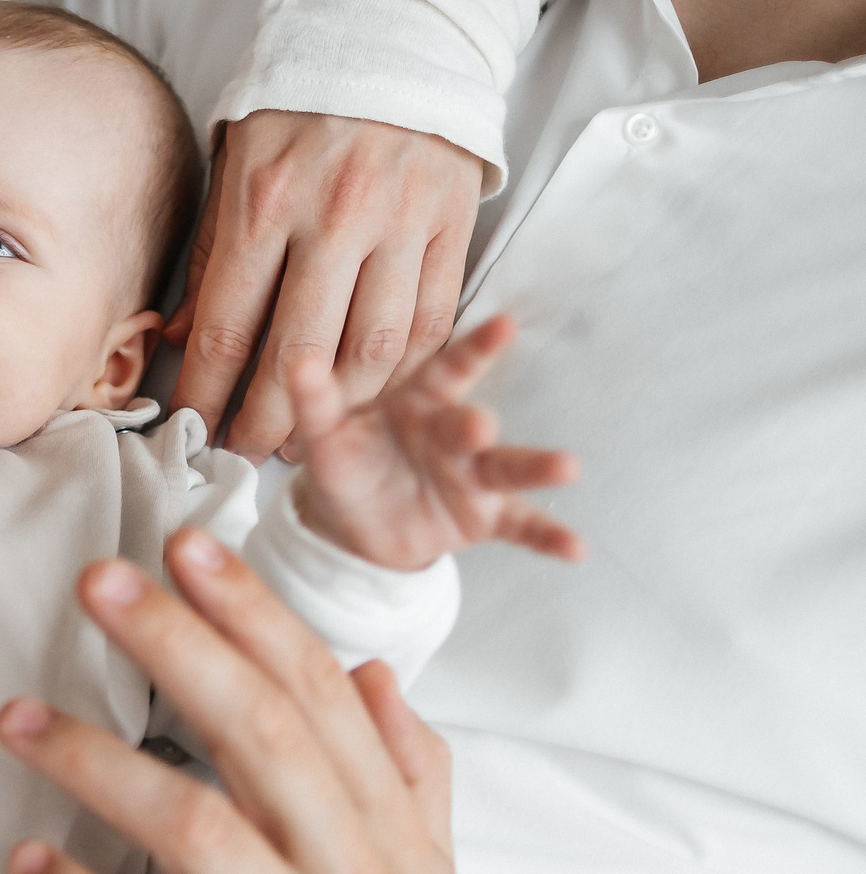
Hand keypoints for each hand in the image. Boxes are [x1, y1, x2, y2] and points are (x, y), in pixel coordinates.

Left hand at [0, 530, 461, 873]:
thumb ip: (406, 774)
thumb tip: (374, 671)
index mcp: (388, 832)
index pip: (319, 697)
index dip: (252, 614)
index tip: (184, 544)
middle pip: (266, 738)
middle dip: (180, 649)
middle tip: (97, 584)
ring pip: (205, 836)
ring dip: (102, 766)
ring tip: (17, 719)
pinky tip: (26, 864)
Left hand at [170, 112, 481, 460]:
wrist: (394, 32)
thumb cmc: (296, 104)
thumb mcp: (233, 161)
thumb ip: (212, 249)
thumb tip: (180, 335)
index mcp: (263, 201)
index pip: (224, 326)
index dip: (206, 392)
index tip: (194, 428)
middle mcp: (333, 217)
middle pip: (296, 355)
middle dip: (268, 420)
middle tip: (249, 453)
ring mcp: (400, 223)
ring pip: (372, 351)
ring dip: (341, 408)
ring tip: (311, 436)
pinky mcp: (453, 225)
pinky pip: (431, 321)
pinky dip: (403, 371)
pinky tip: (374, 394)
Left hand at [289, 315, 583, 571]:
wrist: (355, 522)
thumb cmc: (348, 460)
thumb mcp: (325, 433)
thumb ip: (315, 399)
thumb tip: (297, 361)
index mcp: (417, 403)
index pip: (444, 371)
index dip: (473, 348)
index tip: (504, 325)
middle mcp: (452, 434)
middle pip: (469, 423)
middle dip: (474, 424)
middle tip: (480, 425)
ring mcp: (473, 476)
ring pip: (507, 467)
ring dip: (537, 466)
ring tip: (568, 467)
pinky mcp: (484, 517)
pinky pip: (521, 526)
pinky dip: (548, 537)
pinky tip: (576, 549)